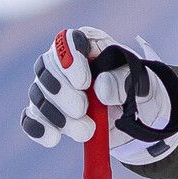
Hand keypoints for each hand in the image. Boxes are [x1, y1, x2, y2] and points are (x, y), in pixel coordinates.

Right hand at [21, 26, 177, 159]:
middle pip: (47, 68)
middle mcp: (65, 64)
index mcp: (90, 46)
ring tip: (87, 132)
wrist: (139, 121)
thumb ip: (126, 82)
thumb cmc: (142, 93)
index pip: (68, 40)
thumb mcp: (145, 86)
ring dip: (57, 116)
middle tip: (83, 110)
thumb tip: (101, 86)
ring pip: (39, 95)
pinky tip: (52, 138)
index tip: (84, 82)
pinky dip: (38, 128)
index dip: (70, 59)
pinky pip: (31, 118)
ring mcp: (53, 89)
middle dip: (62, 93)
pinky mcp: (49, 114)